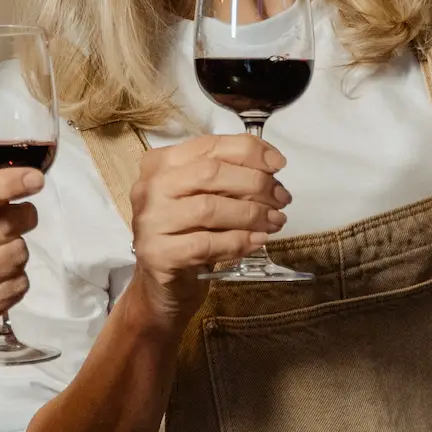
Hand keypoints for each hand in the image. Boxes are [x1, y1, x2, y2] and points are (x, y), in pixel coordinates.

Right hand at [126, 135, 287, 323]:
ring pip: (209, 208)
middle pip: (210, 173)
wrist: (162, 285)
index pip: (210, 145)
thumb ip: (229, 177)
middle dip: (255, 184)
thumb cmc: (189, 234)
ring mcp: (150, 221)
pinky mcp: (157, 254)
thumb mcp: (205, 197)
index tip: (279, 164)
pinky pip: (206, 243)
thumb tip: (272, 167)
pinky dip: (238, 241)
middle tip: (281, 199)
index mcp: (161, 163)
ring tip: (275, 221)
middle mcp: (150, 187)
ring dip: (251, 214)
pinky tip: (257, 241)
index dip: (249, 151)